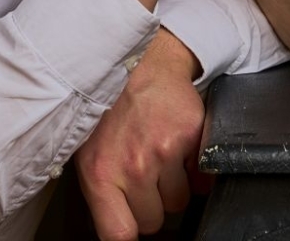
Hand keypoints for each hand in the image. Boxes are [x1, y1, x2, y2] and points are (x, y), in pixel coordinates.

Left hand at [74, 29, 204, 239]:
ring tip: (159, 158)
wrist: (137, 64)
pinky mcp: (190, 137)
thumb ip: (101, 194)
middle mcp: (133, 167)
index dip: (128, 233)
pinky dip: (194, 171)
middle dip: (151, 205)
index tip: (131, 226)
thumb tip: (116, 229)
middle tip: (143, 178)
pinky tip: (178, 149)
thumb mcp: (88, 152)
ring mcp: (164, 152)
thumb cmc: (107, 110)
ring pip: (179, 202)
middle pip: (154, 222)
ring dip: (173, 187)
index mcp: (100, 175)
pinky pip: (201, 179)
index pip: (119, 235)